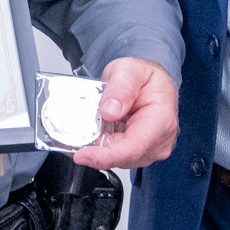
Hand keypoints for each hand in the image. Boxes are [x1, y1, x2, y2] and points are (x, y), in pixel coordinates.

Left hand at [72, 56, 177, 170]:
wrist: (150, 82)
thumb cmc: (145, 77)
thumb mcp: (131, 70)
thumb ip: (121, 88)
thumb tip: (109, 110)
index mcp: (160, 122)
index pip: (133, 148)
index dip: (105, 156)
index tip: (82, 155)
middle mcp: (157, 142)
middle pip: (120, 157)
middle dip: (93, 150)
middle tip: (69, 135)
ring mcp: (146, 150)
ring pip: (114, 158)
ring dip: (95, 147)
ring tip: (80, 129)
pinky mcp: (135, 152)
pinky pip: (112, 154)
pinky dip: (97, 147)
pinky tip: (86, 134)